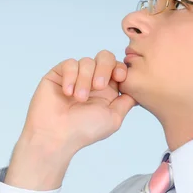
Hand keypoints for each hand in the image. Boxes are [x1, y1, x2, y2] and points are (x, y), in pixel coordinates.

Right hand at [4, 50, 136, 189]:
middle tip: (98, 87)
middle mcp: (91, 80)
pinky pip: (70, 64)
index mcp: (107, 90)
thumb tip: (136, 88)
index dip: (121, 68)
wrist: (56, 135)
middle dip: (104, 68)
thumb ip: (127, 100)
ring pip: (87, 61)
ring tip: (79, 99)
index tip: (120, 78)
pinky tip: (67, 93)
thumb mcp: (114, 118)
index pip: (118, 68)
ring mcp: (75, 76)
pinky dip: (71, 77)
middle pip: (105, 57)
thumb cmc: (83, 130)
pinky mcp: (59, 74)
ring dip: (85, 80)